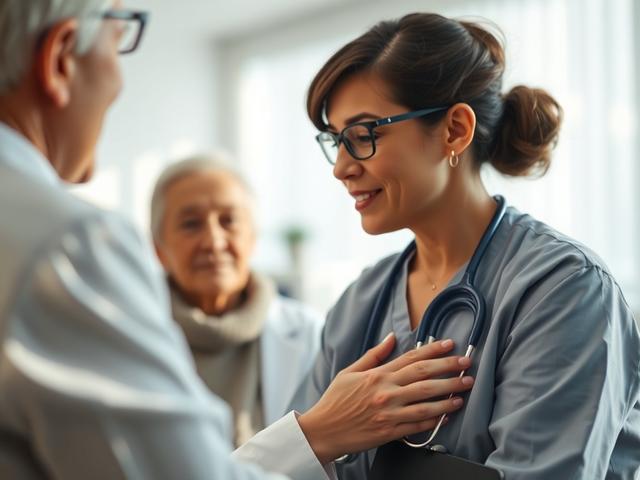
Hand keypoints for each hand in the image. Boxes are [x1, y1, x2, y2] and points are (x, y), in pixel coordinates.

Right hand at [297, 333, 472, 463]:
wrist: (323, 430)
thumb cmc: (336, 401)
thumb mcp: (350, 372)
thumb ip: (374, 355)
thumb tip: (391, 338)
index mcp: (377, 375)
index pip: (411, 358)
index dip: (433, 350)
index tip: (450, 345)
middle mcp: (385, 391)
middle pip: (424, 376)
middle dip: (448, 368)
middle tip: (467, 364)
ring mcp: (389, 412)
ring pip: (426, 401)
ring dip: (448, 394)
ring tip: (464, 389)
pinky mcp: (390, 431)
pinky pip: (418, 424)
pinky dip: (435, 418)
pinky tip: (448, 413)